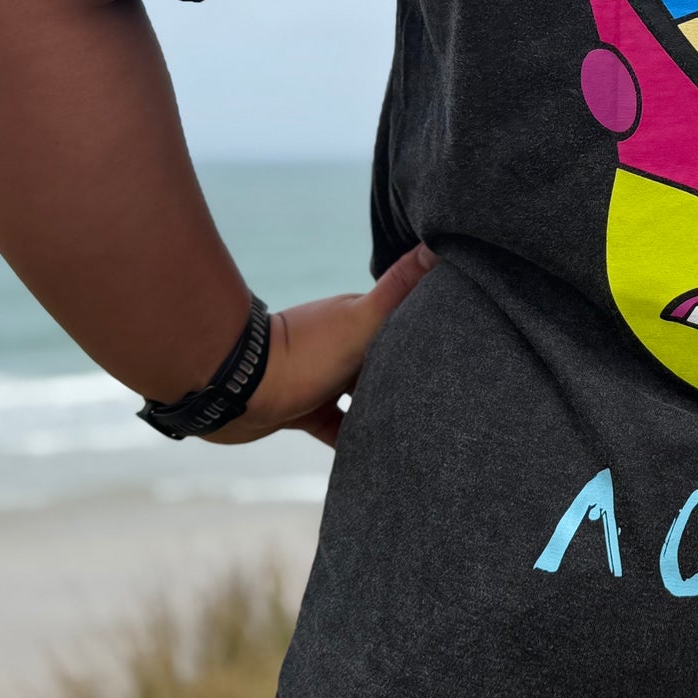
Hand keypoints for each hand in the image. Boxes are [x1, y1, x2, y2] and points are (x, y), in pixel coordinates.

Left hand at [207, 243, 437, 447]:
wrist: (234, 391)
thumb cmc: (304, 353)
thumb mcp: (361, 319)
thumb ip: (399, 286)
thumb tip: (437, 242)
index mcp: (360, 319)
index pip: (406, 323)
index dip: (433, 334)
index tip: (463, 349)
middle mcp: (343, 345)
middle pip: (388, 362)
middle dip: (411, 377)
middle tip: (446, 400)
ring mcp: (323, 378)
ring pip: (365, 396)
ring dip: (385, 409)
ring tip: (417, 430)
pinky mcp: (305, 410)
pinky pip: (338, 427)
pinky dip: (354, 440)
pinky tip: (375, 456)